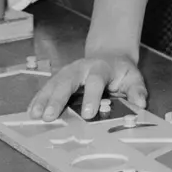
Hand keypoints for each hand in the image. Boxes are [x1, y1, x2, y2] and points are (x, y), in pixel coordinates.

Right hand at [28, 52, 146, 120]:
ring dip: (43, 99)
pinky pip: (47, 87)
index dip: (91, 97)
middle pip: (67, 81)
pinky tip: (31, 111)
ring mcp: (68, 72)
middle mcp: (81, 68)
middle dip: (58, 99)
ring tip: (34, 115)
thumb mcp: (133, 77)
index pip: (95, 81)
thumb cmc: (120, 71)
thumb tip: (140, 104)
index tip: (87, 115)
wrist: (109, 56)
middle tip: (50, 116)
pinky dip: (38, 99)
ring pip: (53, 84)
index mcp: (101, 68)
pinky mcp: (59, 77)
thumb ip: (137, 90)